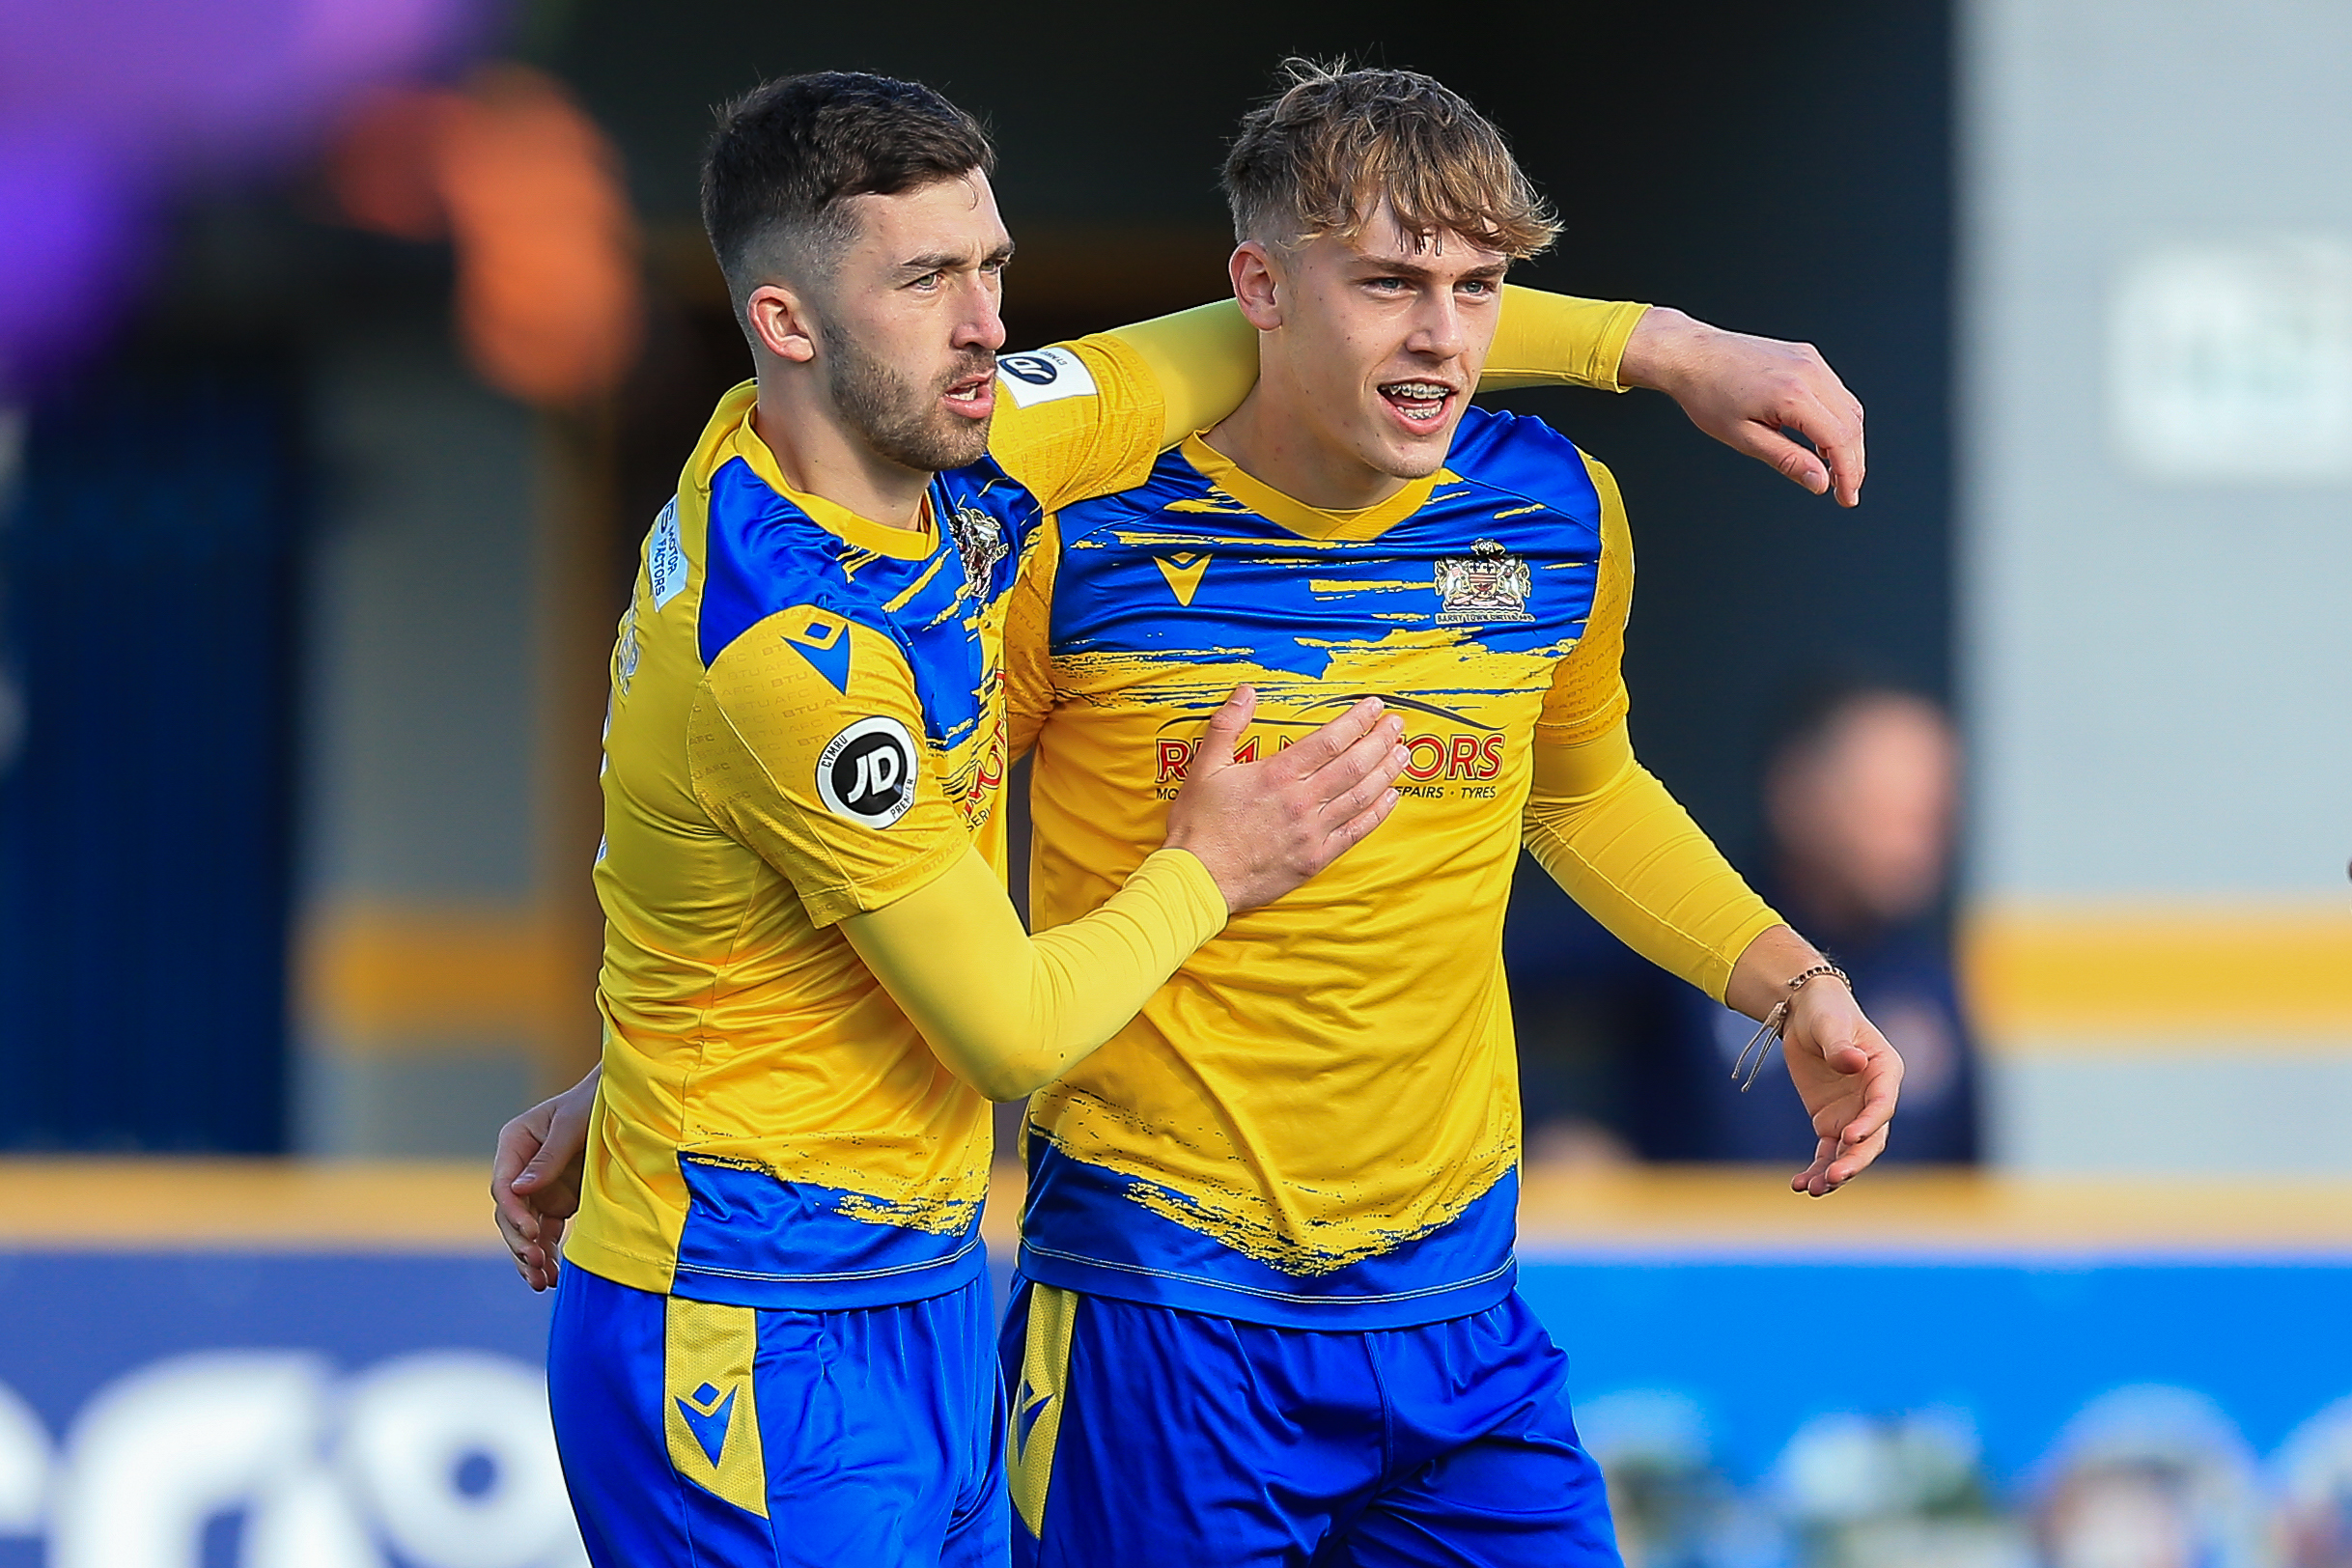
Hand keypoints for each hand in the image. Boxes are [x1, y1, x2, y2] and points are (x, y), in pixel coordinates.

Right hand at [491, 1066, 598, 1289]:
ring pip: (524, 1230)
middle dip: (520, 1242)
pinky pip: (546, 1234)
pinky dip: (547, 1254)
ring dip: (530, 1256)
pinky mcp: (557, 1202)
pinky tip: (552, 1277)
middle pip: (509, 1214)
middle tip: (537, 1263)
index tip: (533, 1233)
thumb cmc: (596, 1102)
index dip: (515, 1213)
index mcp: (515, 1142)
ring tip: (541, 1281)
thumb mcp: (573, 1124)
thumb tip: (518, 1191)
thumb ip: (548, 1156)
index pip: (504, 1185)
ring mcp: (538, 1188)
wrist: (626, 1103)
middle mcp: (520, 1168)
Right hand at [1162, 686, 1405, 913]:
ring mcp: (1312, 831)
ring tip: (1402, 753)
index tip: (1373, 706)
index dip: (1357, 720)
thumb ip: (1228, 725)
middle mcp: (1301, 800)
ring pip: (1361, 795)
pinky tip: (1390, 798)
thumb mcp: (1204, 767)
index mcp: (1277, 774)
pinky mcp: (1315, 858)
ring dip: (1386, 772)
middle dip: (1380, 740)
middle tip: (1397, 724)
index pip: (1330, 740)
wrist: (1198, 879)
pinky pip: (1355, 832)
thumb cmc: (1198, 825)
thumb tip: (1246, 691)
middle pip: (1354, 764)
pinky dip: (1377, 813)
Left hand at [1620, 307, 1866, 506]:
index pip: (1839, 440)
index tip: (1846, 496)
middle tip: (1845, 489)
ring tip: (1834, 469)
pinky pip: (1836, 391)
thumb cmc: (1707, 393)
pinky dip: (1838, 418)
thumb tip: (1819, 482)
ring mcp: (1810, 360)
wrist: (1692, 355)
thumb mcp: (1743, 438)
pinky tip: (1823, 439)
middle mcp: (1808, 371)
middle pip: (1851, 424)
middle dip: (1853, 461)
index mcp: (1793, 394)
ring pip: (1849, 407)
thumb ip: (1787, 460)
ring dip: (1848, 440)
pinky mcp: (1807, 356)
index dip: (1849, 474)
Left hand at [1725, 927, 1901, 1194]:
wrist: (1805, 1014)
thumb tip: (1854, 1063)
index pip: (1883, 1104)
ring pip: (1849, 1153)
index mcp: (1885, 1072)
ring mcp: (1853, 1114)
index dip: (1869, 1123)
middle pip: (1871, 1138)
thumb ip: (1841, 1046)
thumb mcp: (1830, 1024)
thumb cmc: (1826, 1012)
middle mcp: (1874, 1099)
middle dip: (1854, 1160)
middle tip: (1833, 1177)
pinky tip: (1800, 1185)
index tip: (1849, 1137)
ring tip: (1814, 1190)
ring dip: (1834, 1173)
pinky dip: (1815, 1169)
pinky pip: (1826, 1152)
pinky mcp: (1830, 1122)